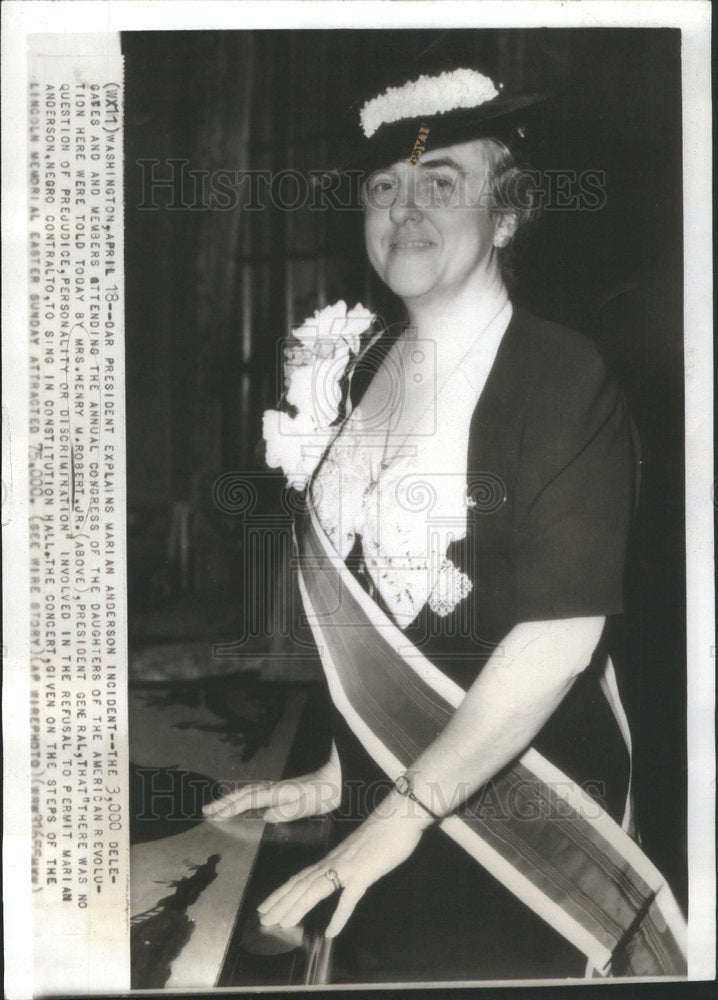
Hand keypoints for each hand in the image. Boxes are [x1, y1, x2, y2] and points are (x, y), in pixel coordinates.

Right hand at [203, 747, 340, 823]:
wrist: (337, 779)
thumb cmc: (324, 794)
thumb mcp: (308, 804)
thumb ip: (288, 810)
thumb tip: (265, 816)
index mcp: (277, 793)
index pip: (248, 800)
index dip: (230, 807)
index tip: (214, 813)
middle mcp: (273, 789)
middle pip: (243, 794)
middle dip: (224, 802)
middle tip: (206, 810)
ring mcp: (276, 788)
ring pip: (248, 792)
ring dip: (230, 799)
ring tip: (216, 807)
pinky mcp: (281, 790)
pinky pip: (255, 794)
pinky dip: (242, 798)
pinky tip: (241, 804)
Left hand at [257, 790, 430, 937]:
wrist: (400, 814)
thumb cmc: (384, 829)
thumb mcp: (360, 848)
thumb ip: (349, 861)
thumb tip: (342, 873)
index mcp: (333, 858)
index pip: (300, 877)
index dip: (282, 892)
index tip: (266, 905)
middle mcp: (335, 862)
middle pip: (302, 884)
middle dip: (281, 902)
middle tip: (263, 919)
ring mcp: (348, 867)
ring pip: (316, 889)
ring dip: (297, 907)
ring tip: (282, 923)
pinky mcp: (365, 873)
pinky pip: (349, 898)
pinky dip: (339, 916)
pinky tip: (331, 932)